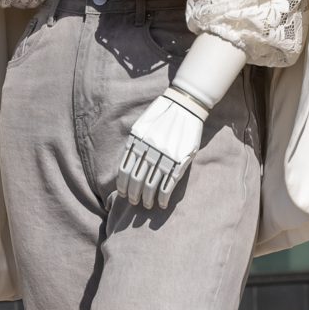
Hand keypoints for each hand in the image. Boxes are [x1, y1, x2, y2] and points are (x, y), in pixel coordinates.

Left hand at [117, 89, 204, 209]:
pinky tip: (162, 203)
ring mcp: (166, 155)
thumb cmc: (163, 114)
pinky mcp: (181, 160)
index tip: (122, 194)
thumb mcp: (143, 125)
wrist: (186, 104)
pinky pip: (169, 183)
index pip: (126, 168)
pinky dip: (164, 196)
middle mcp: (150, 149)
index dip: (123, 184)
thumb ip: (135, 143)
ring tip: (146, 205)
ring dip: (147, 198)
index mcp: (138, 140)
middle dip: (133, 194)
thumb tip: (128, 163)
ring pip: (152, 184)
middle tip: (133, 201)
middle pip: (137, 179)